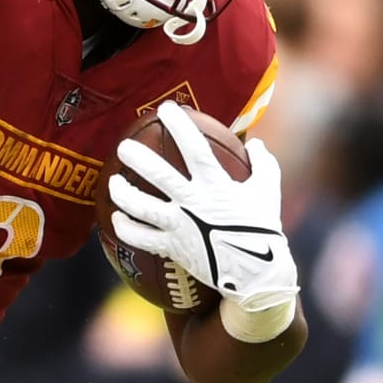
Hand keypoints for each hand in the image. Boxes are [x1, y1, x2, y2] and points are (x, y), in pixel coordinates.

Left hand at [108, 101, 298, 314]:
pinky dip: (125, 228)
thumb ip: (263, 164)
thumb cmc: (263, 229)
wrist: (257, 274)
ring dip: (123, 194)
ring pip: (141, 208)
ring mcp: (181, 227)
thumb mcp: (268, 191)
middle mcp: (194, 203)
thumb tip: (255, 142)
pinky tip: (116, 219)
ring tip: (113, 182)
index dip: (180, 127)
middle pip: (159, 176)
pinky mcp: (172, 248)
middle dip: (138, 158)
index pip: (195, 148)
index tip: (166, 109)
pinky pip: (140, 238)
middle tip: (123, 147)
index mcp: (217, 185)